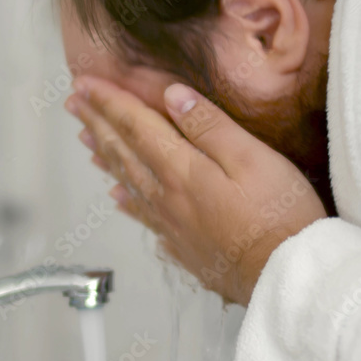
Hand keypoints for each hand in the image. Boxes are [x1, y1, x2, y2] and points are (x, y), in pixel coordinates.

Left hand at [65, 76, 327, 305]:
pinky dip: (126, 200)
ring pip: (128, 183)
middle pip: (124, 152)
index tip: (84, 83)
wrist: (285, 278)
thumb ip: (209, 125)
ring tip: (86, 140)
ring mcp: (173, 225)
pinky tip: (120, 198)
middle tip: (74, 103)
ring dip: (105, 157)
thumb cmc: (278, 217)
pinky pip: (144, 216)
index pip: (135, 126)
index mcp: (181, 170)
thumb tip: (173, 96)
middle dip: (97, 123)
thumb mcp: (252, 157)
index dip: (108, 101)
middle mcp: (167, 197)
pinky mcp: (185, 246)